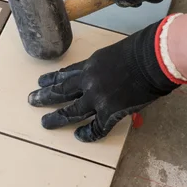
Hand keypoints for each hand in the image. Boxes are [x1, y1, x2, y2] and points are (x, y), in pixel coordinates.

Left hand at [27, 19, 181, 141]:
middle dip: (45, 96)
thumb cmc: (142, 49)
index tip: (41, 82)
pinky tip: (79, 137)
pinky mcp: (110, 112)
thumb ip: (108, 66)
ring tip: (44, 123)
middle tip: (32, 100)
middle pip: (61, 91)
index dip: (53, 79)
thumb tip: (110, 76)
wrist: (153, 58)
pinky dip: (88, 134)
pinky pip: (96, 128)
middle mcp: (89, 80)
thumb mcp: (117, 52)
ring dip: (57, 118)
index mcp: (90, 64)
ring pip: (71, 111)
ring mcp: (97, 97)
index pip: (67, 73)